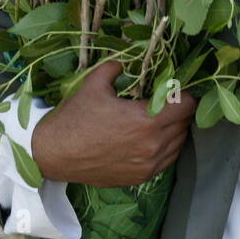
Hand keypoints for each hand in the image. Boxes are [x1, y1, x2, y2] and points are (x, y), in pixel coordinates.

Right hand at [31, 61, 197, 186]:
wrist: (53, 155)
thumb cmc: (74, 118)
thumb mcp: (94, 84)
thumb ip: (117, 67)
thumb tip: (128, 60)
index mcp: (146, 120)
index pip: (186, 105)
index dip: (185, 94)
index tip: (176, 88)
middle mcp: (152, 145)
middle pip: (184, 124)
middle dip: (179, 110)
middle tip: (167, 101)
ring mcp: (148, 165)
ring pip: (178, 144)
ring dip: (174, 130)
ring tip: (160, 119)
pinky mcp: (140, 178)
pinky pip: (166, 161)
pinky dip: (165, 148)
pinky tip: (152, 138)